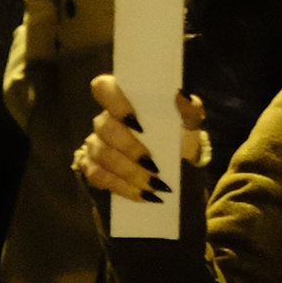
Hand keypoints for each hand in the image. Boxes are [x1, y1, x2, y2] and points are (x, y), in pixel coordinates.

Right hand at [75, 76, 204, 203]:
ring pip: (102, 155)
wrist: (176, 156)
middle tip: (152, 164)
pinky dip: (121, 187)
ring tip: (153, 184)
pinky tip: (142, 194)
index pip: (104, 88)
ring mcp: (96, 144)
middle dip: (129, 148)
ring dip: (128, 172)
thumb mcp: (188, 118)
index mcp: (124, 99)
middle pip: (105, 128)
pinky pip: (97, 176)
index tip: (136, 121)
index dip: (115, 103)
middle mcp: (105, 119)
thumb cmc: (177, 129)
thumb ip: (188, 107)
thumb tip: (181, 96)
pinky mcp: (93, 166)